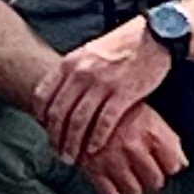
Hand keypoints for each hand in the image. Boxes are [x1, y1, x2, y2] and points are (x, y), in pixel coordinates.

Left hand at [35, 16, 177, 164]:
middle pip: (59, 113)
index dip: (40, 117)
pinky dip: (97, 138)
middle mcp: (82, 73)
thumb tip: (59, 92)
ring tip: (71, 157)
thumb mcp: (89, 52)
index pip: (43, 95)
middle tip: (56, 151)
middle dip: (55, 137)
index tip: (44, 130)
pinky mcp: (124, 93)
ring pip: (79, 121)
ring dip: (72, 143)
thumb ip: (72, 71)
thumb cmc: (122, 46)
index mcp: (70, 63)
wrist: (153, 35)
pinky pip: (105, 121)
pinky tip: (93, 150)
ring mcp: (103, 84)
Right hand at [69, 102, 185, 193]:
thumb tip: (183, 164)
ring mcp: (113, 159)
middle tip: (145, 170)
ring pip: (134, 191)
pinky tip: (113, 178)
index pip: (173, 166)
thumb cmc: (119, 109)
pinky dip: (114, 190)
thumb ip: (169, 140)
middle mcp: (134, 148)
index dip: (168, 165)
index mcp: (151, 132)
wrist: (84, 102)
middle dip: (152, 177)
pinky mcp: (93, 168)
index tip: (162, 163)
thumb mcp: (149, 116)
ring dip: (134, 185)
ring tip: (129, 174)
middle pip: (155, 181)